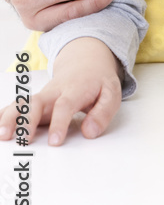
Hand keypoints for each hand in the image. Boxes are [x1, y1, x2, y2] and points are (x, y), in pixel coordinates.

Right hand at [0, 38, 122, 145]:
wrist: (87, 62)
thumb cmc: (98, 81)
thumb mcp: (112, 93)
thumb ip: (103, 112)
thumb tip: (90, 131)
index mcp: (75, 89)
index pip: (65, 105)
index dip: (59, 122)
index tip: (55, 141)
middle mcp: (54, 91)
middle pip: (37, 102)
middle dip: (28, 121)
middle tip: (23, 141)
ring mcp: (42, 95)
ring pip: (22, 103)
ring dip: (11, 117)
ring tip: (4, 135)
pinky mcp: (34, 100)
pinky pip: (16, 105)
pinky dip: (4, 114)